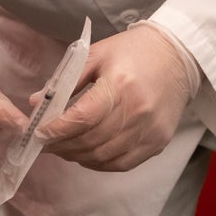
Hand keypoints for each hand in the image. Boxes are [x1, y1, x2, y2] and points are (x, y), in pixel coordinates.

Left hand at [36, 24, 194, 171]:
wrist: (177, 57)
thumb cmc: (133, 51)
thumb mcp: (97, 54)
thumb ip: (67, 80)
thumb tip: (37, 102)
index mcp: (120, 84)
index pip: (83, 118)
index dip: (57, 129)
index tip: (39, 133)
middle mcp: (138, 111)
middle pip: (91, 140)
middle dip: (62, 145)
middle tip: (45, 143)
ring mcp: (149, 131)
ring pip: (104, 156)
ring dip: (77, 156)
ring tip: (62, 148)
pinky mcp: (157, 142)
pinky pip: (122, 164)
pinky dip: (99, 163)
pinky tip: (86, 154)